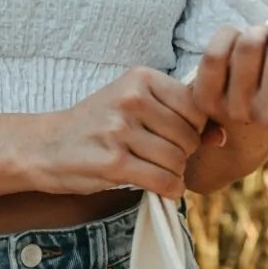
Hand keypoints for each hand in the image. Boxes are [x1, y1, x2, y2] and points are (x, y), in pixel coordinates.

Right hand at [35, 64, 209, 201]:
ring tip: (158, 172)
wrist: (45, 145)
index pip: (196, 107)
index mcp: (140, 78)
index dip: (194, 129)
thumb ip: (180, 117)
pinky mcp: (113, 162)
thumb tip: (222, 136)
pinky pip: (162, 180)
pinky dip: (169, 189)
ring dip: (175, 174)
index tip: (176, 138)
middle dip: (184, 155)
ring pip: (177, 160)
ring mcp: (120, 130)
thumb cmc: (96, 127)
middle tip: (164, 159)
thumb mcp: (135, 108)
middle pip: (188, 136)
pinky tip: (163, 188)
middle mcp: (131, 99)